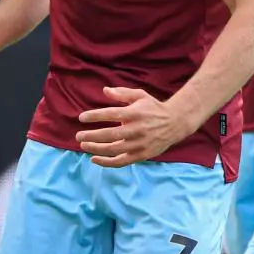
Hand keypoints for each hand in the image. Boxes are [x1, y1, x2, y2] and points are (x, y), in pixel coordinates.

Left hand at [75, 87, 189, 166]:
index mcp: (135, 113)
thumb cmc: (153, 108)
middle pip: (110, 134)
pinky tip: (94, 159)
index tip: (81, 118)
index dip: (95, 116)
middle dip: (91, 136)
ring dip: (96, 149)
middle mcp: (137, 129)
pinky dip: (107, 162)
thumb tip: (104, 90)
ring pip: (114, 150)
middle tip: (78, 136)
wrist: (175, 123)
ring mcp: (139, 144)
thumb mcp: (139, 96)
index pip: (111, 114)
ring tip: (83, 146)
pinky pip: (121, 161)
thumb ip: (122, 93)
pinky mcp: (142, 155)